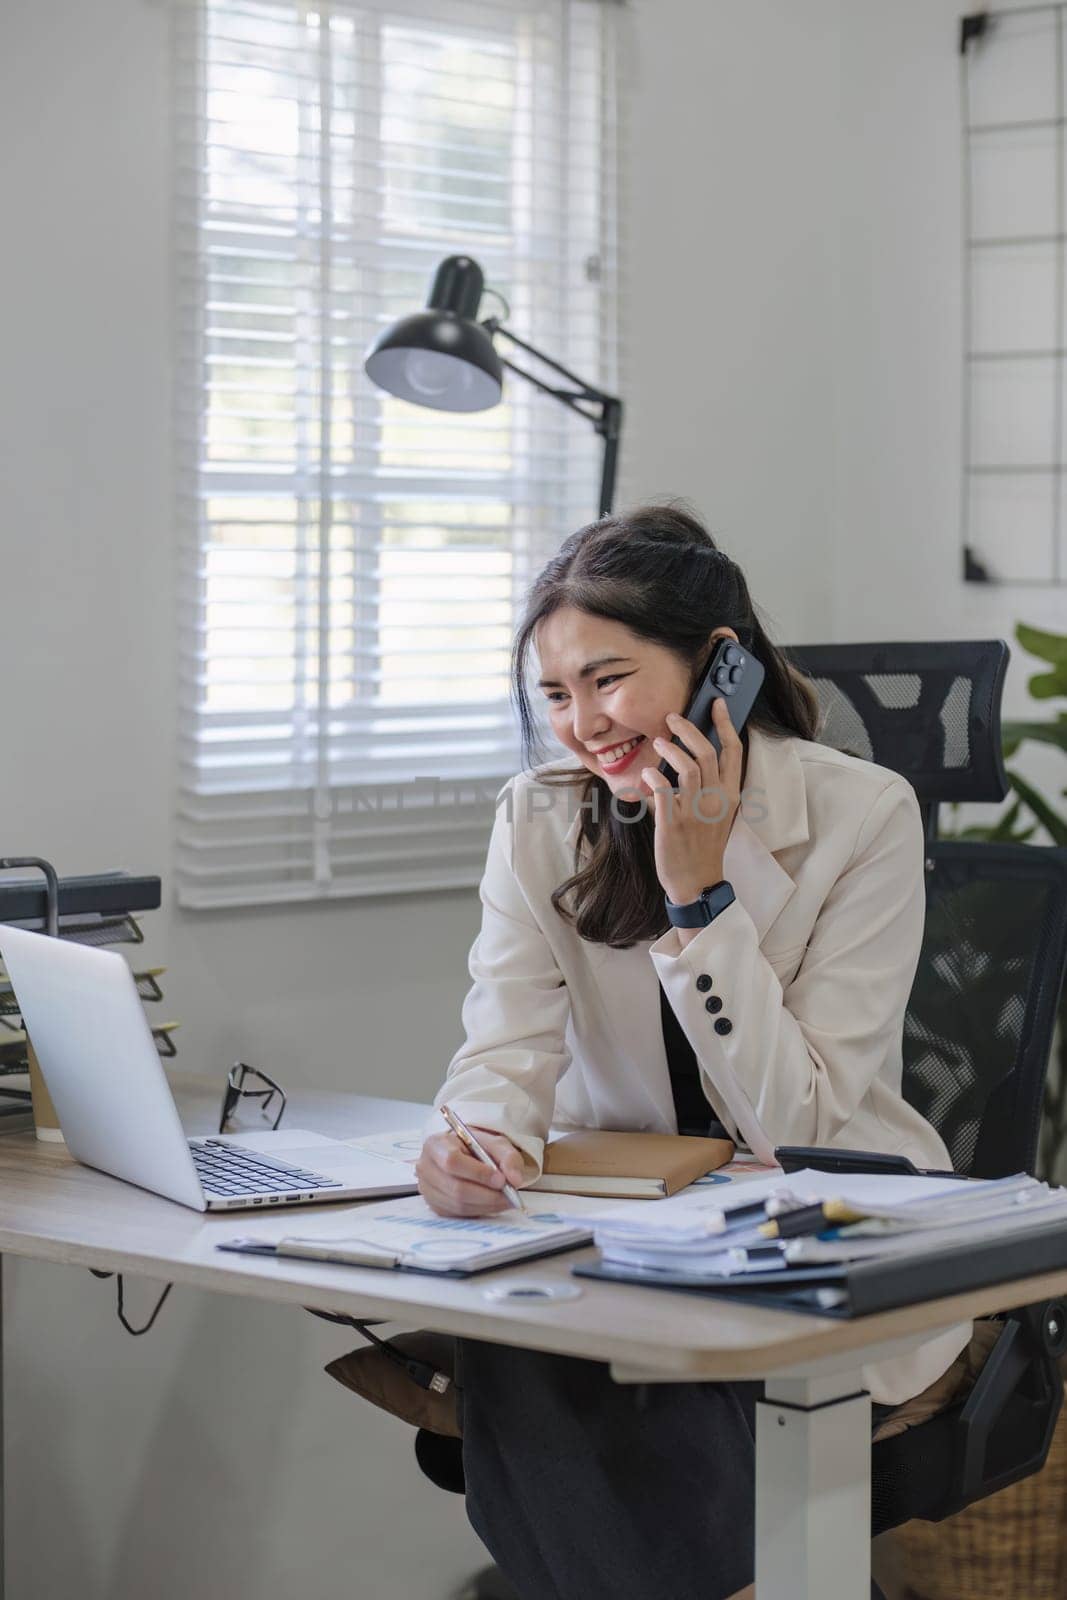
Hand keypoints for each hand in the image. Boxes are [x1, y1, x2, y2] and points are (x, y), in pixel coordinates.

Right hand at [416, 1127, 526, 1216]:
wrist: (464, 1154)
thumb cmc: (476, 1146)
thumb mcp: (495, 1143)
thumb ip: (508, 1157)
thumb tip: (515, 1180)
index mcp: (436, 1144)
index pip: (452, 1161)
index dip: (478, 1173)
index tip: (501, 1179)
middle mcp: (425, 1167)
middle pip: (455, 1187)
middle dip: (487, 1194)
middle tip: (509, 1194)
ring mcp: (427, 1189)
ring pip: (458, 1204)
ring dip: (486, 1205)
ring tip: (506, 1199)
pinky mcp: (435, 1206)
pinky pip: (458, 1214)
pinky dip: (480, 1210)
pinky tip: (493, 1203)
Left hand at [641, 696, 741, 903]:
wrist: (697, 881)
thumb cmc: (703, 846)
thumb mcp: (713, 815)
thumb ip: (702, 789)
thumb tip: (680, 763)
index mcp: (730, 795)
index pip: (734, 752)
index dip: (726, 724)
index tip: (717, 703)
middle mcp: (716, 800)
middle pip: (708, 752)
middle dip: (689, 729)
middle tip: (672, 718)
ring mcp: (696, 812)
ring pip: (688, 767)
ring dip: (670, 749)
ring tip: (659, 742)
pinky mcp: (674, 823)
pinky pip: (662, 791)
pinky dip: (653, 777)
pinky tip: (646, 774)